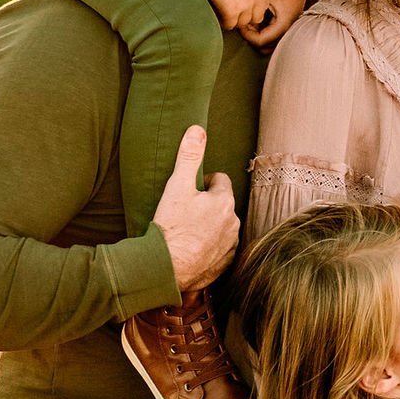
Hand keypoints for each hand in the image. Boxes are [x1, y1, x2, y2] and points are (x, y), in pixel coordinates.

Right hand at [150, 125, 238, 293]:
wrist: (167, 268)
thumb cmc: (171, 227)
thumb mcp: (177, 186)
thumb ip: (189, 157)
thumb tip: (197, 130)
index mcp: (224, 201)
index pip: (221, 180)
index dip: (204, 182)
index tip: (190, 190)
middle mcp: (233, 222)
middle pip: (222, 204)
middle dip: (208, 204)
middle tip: (186, 210)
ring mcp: (230, 244)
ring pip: (223, 226)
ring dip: (210, 225)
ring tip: (188, 230)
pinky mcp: (225, 263)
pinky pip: (221, 248)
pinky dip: (210, 246)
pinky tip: (193, 248)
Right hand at [188, 0, 274, 36]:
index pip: (262, 7)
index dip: (252, 10)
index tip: (242, 8)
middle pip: (254, 18)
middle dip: (244, 18)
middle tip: (232, 15)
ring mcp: (245, 6)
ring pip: (241, 24)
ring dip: (233, 21)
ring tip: (223, 15)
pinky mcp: (232, 11)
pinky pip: (229, 25)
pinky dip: (223, 22)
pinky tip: (217, 15)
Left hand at [240, 0, 310, 51]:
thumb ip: (252, 9)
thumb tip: (238, 22)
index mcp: (283, 25)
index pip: (260, 41)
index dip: (246, 35)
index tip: (240, 23)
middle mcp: (287, 32)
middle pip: (263, 48)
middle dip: (251, 37)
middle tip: (244, 24)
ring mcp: (288, 32)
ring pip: (267, 45)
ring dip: (256, 36)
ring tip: (251, 22)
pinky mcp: (286, 29)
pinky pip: (271, 39)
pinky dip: (262, 33)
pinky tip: (257, 20)